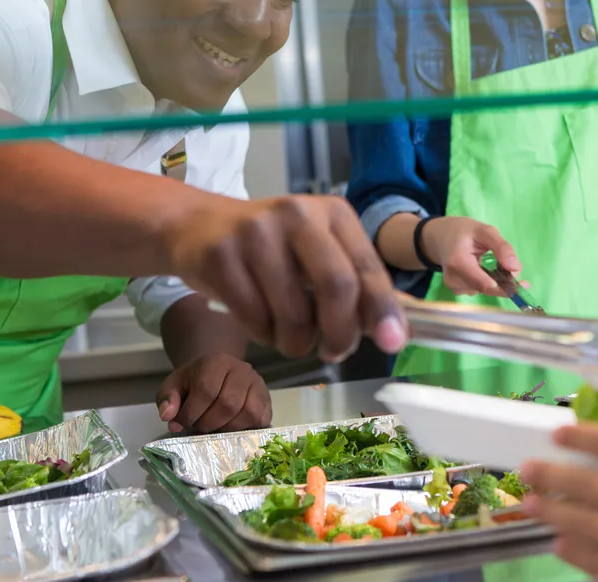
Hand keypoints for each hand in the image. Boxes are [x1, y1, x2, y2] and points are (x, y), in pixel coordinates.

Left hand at [156, 353, 271, 433]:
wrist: (217, 372)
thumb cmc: (194, 382)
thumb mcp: (174, 385)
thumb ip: (167, 399)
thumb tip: (169, 417)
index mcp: (216, 362)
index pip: (206, 390)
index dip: (192, 413)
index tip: (182, 423)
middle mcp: (241, 370)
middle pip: (228, 404)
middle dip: (209, 423)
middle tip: (199, 427)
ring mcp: (258, 384)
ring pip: (248, 413)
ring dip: (228, 428)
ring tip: (215, 428)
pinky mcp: (267, 400)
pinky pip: (261, 420)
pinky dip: (245, 429)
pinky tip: (230, 428)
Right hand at [168, 195, 404, 362]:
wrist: (197, 227)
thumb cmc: (272, 248)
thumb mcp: (319, 253)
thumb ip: (357, 286)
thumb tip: (400, 330)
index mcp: (333, 213)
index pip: (366, 267)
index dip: (382, 309)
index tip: (393, 342)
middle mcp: (297, 214)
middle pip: (336, 286)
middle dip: (340, 334)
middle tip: (334, 352)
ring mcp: (255, 233)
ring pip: (293, 315)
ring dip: (296, 342)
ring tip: (288, 334)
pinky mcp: (221, 256)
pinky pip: (256, 320)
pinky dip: (264, 336)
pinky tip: (259, 321)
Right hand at [421, 217, 521, 296]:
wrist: (440, 237)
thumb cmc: (462, 231)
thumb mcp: (484, 230)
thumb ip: (501, 247)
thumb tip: (516, 268)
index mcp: (458, 262)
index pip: (486, 284)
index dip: (506, 287)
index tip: (524, 284)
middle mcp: (453, 279)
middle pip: (486, 289)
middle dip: (503, 282)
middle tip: (513, 269)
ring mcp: (454, 287)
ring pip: (484, 290)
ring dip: (495, 281)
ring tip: (494, 263)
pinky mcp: (456, 290)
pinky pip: (478, 290)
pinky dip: (487, 282)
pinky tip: (484, 269)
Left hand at [522, 377, 597, 581]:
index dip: (581, 437)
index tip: (556, 431)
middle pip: (585, 483)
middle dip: (552, 474)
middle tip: (526, 469)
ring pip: (581, 522)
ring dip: (552, 512)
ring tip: (527, 505)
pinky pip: (597, 560)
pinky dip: (575, 553)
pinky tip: (560, 547)